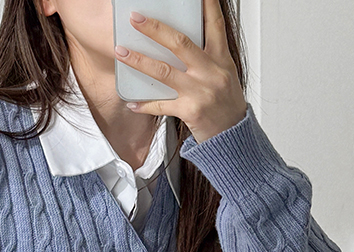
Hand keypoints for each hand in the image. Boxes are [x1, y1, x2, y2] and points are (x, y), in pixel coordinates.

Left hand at [114, 0, 247, 143]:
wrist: (233, 137)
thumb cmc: (226, 104)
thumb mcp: (224, 74)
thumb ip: (206, 56)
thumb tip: (178, 40)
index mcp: (221, 59)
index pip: (214, 24)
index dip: (206, 4)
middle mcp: (211, 72)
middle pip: (180, 43)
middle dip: (154, 29)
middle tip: (135, 18)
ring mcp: (200, 92)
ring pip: (164, 71)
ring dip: (139, 60)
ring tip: (121, 52)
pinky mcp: (191, 111)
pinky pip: (162, 106)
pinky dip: (144, 104)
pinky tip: (132, 102)